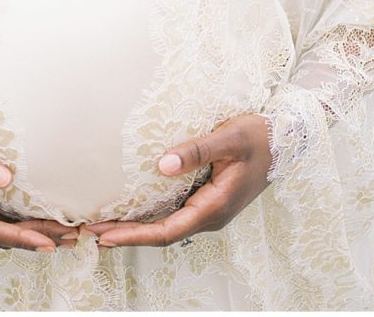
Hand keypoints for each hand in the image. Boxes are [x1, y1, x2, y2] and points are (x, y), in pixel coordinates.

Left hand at [81, 113, 272, 248]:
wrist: (285, 140)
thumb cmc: (258, 137)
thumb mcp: (229, 138)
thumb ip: (197, 150)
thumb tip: (163, 164)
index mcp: (214, 207)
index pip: (167, 231)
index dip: (134, 236)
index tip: (105, 236)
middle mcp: (209, 215)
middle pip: (161, 233)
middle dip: (125, 235)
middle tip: (88, 233)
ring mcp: (208, 209)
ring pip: (166, 225)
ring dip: (135, 227)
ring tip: (101, 225)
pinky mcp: (206, 199)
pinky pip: (173, 213)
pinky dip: (148, 216)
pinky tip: (131, 210)